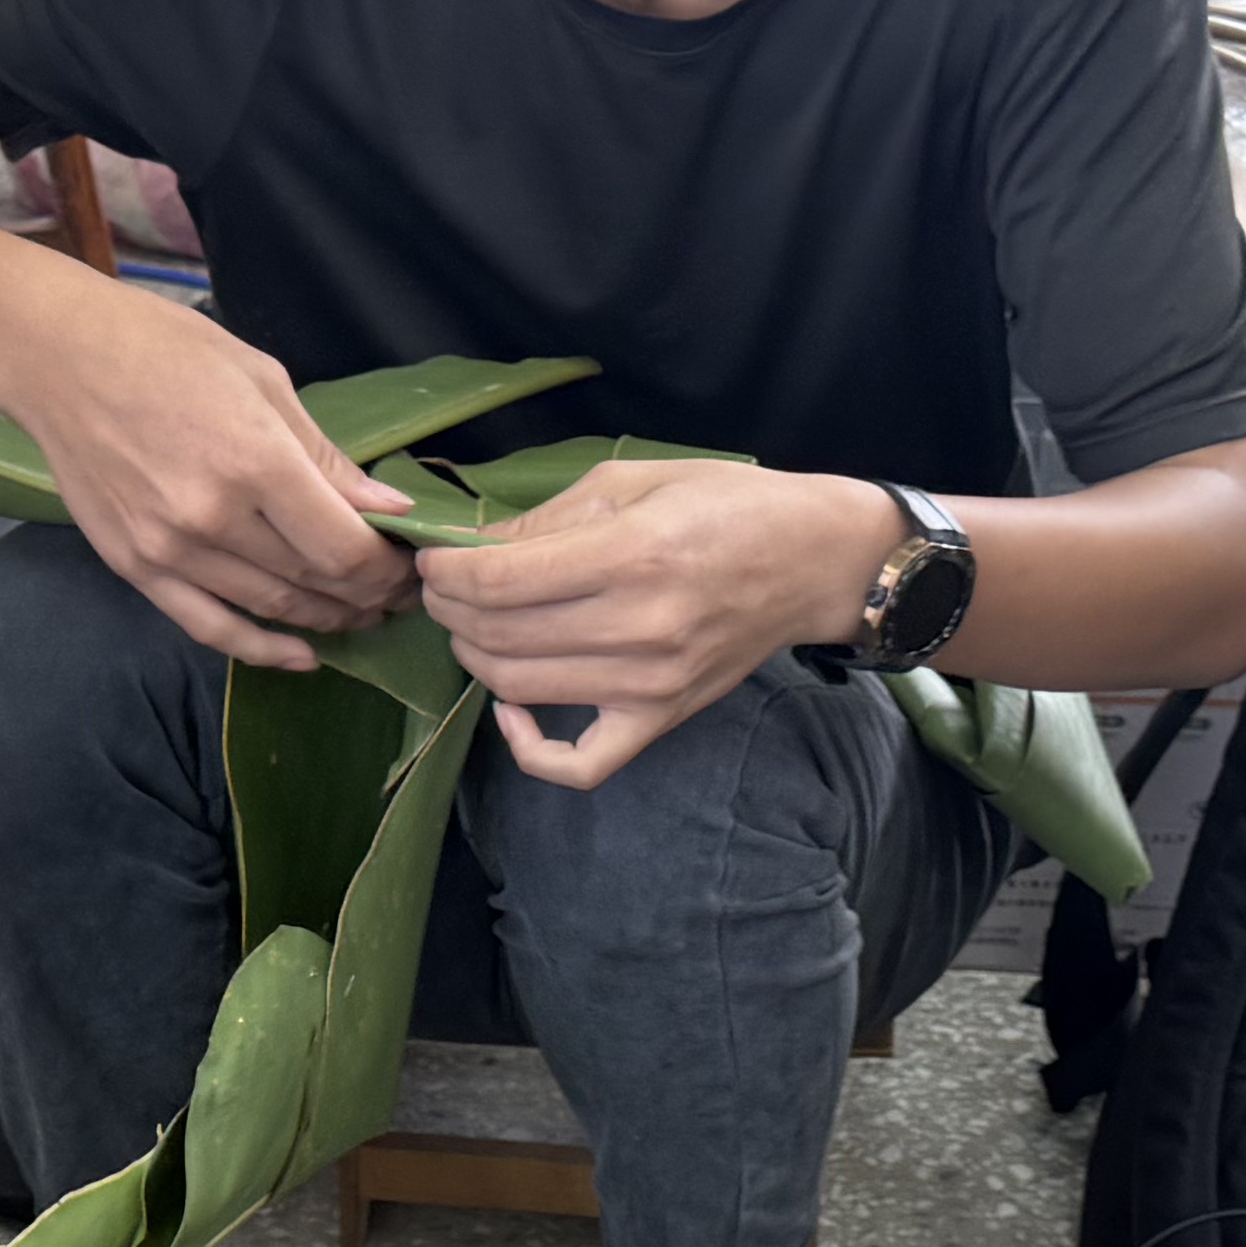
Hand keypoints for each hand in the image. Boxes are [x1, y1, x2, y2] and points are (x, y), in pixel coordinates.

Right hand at [1, 278, 414, 667]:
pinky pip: (209, 627)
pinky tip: (301, 655)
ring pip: (270, 608)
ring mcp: (170, 550)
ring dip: (325, 619)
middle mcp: (214, 518)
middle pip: (314, 583)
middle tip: (396, 592)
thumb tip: (388, 510)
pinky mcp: (136, 567)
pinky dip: (261, 648)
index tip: (407, 563)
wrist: (59, 358)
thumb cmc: (167, 350)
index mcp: (256, 462)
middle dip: (367, 594)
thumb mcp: (264, 382)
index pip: (344, 548)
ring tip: (358, 613)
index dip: (387, 569)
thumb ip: (326, 457)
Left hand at [415, 461, 891, 786]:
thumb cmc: (724, 507)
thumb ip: (545, 519)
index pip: (498, 580)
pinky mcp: (661, 719)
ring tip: (475, 624)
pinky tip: (513, 709)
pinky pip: (578, 764)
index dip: (445, 572)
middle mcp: (639, 627)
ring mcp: (650, 684)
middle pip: (497, 635)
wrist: (810, 560)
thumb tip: (470, 549)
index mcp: (631, 554)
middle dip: (450, 609)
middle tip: (447, 587)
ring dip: (475, 656)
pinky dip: (529, 746)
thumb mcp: (632, 482)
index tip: (435, 559)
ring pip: (518, 689)